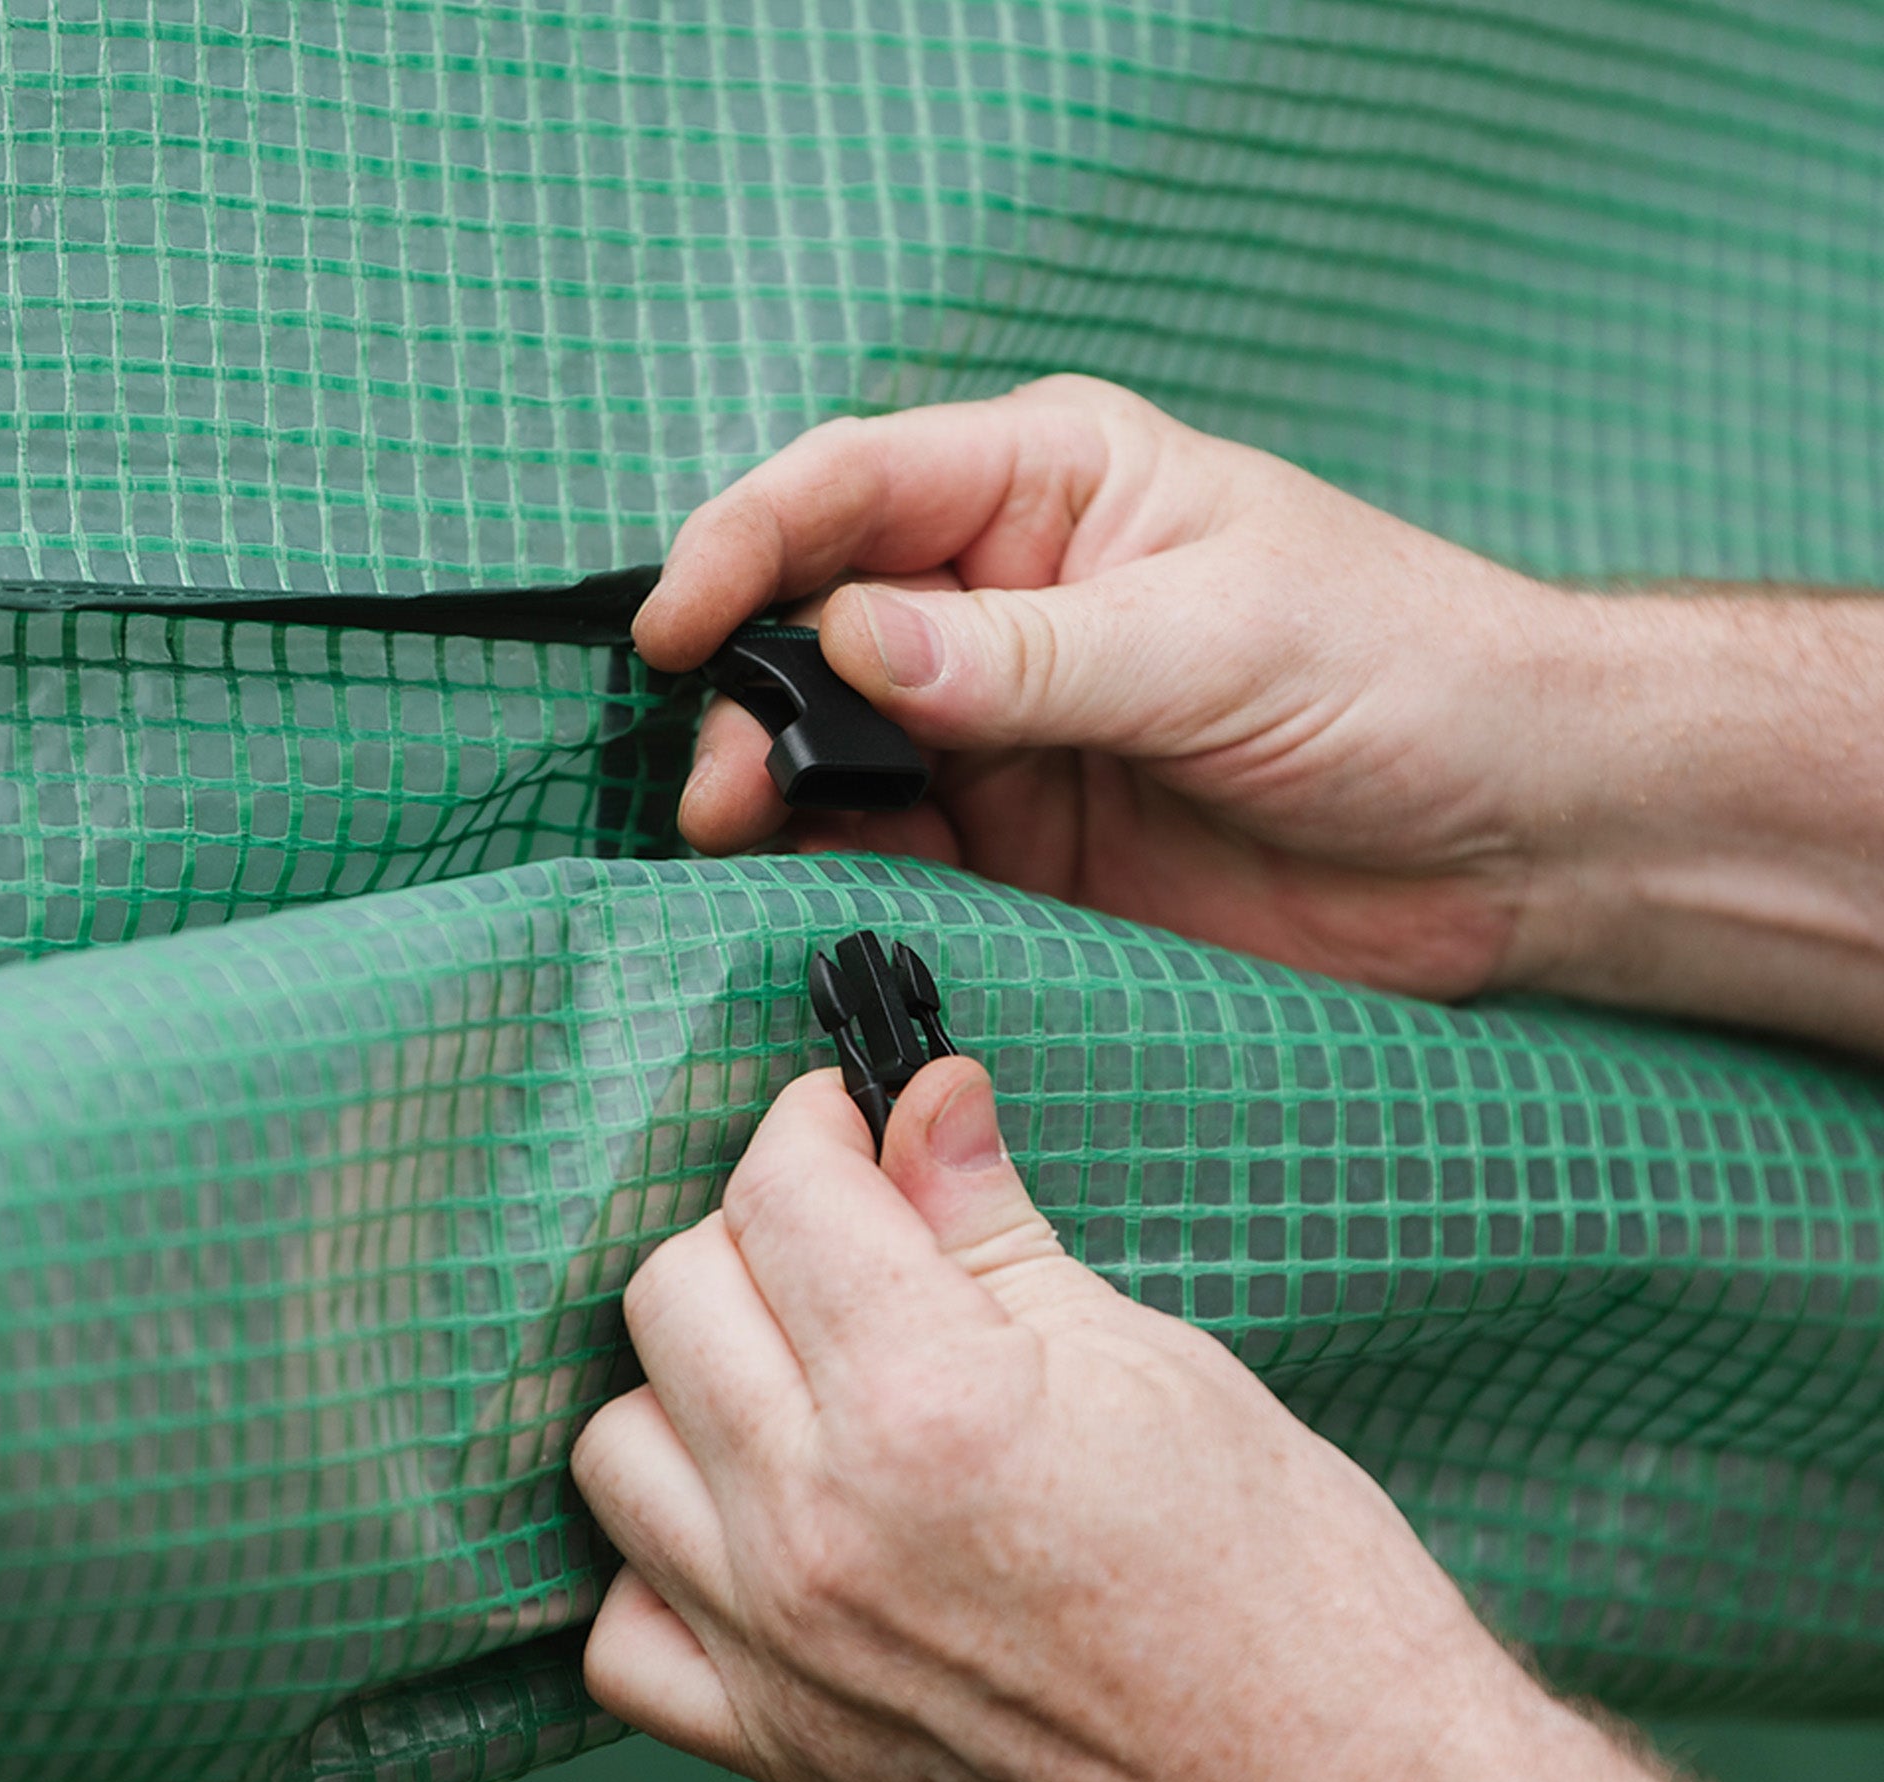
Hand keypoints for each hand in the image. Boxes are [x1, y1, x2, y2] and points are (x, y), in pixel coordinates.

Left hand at [571, 1062, 1883, 1781]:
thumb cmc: (1289, 1589)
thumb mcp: (1154, 1363)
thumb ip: (995, 1229)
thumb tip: (928, 1101)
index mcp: (930, 1407)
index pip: (783, 1194)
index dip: (816, 1121)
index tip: (854, 1120)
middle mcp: (820, 1532)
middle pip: (674, 1295)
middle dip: (755, 1229)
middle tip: (849, 1236)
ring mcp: (784, 1655)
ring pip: (618, 1448)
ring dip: (694, 1380)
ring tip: (801, 1374)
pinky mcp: (783, 1752)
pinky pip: (624, 1634)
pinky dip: (663, 1560)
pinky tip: (747, 1526)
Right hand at [632, 373, 1589, 999]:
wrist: (1510, 835)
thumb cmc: (1403, 671)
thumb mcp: (1216, 638)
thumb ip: (1029, 653)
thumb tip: (850, 637)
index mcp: (1053, 489)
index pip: (855, 489)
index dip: (745, 545)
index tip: (672, 627)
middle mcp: (1007, 603)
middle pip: (819, 624)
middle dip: (747, 692)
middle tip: (721, 784)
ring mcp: (1009, 729)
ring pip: (841, 746)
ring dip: (779, 789)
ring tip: (745, 839)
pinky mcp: (1027, 844)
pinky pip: (900, 847)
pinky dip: (845, 868)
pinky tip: (816, 891)